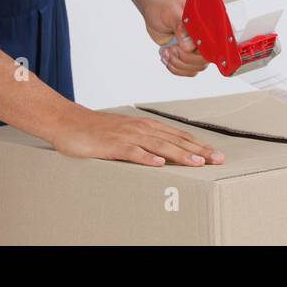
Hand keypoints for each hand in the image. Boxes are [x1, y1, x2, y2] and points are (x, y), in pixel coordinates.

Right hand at [52, 106, 223, 165]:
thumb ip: (145, 140)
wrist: (69, 121)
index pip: (179, 135)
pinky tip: (159, 164)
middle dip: (198, 150)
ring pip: (159, 145)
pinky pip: (132, 152)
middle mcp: (141, 128)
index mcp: (146, 126)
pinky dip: (146, 158)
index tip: (216, 153)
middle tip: (217, 159)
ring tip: (197, 162)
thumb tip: (166, 153)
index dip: (199, 144)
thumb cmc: (98, 130)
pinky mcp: (112, 145)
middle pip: (175, 140)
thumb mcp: (126, 133)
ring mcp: (127, 136)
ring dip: (180, 154)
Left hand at [140, 0, 209, 76]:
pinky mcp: (187, 56)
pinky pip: (187, 70)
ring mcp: (197, 48)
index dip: (212, 49)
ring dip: (179, 64)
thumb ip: (181, 27)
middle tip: (173, 49)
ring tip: (167, 51)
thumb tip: (189, 45)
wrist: (153, 11)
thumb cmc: (164, 7)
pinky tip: (166, 55)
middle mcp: (206, 37)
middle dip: (187, 58)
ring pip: (196, 67)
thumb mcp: (171, 13)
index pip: (219, 40)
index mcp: (209, 23)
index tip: (194, 50)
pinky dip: (175, 67)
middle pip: (206, 58)